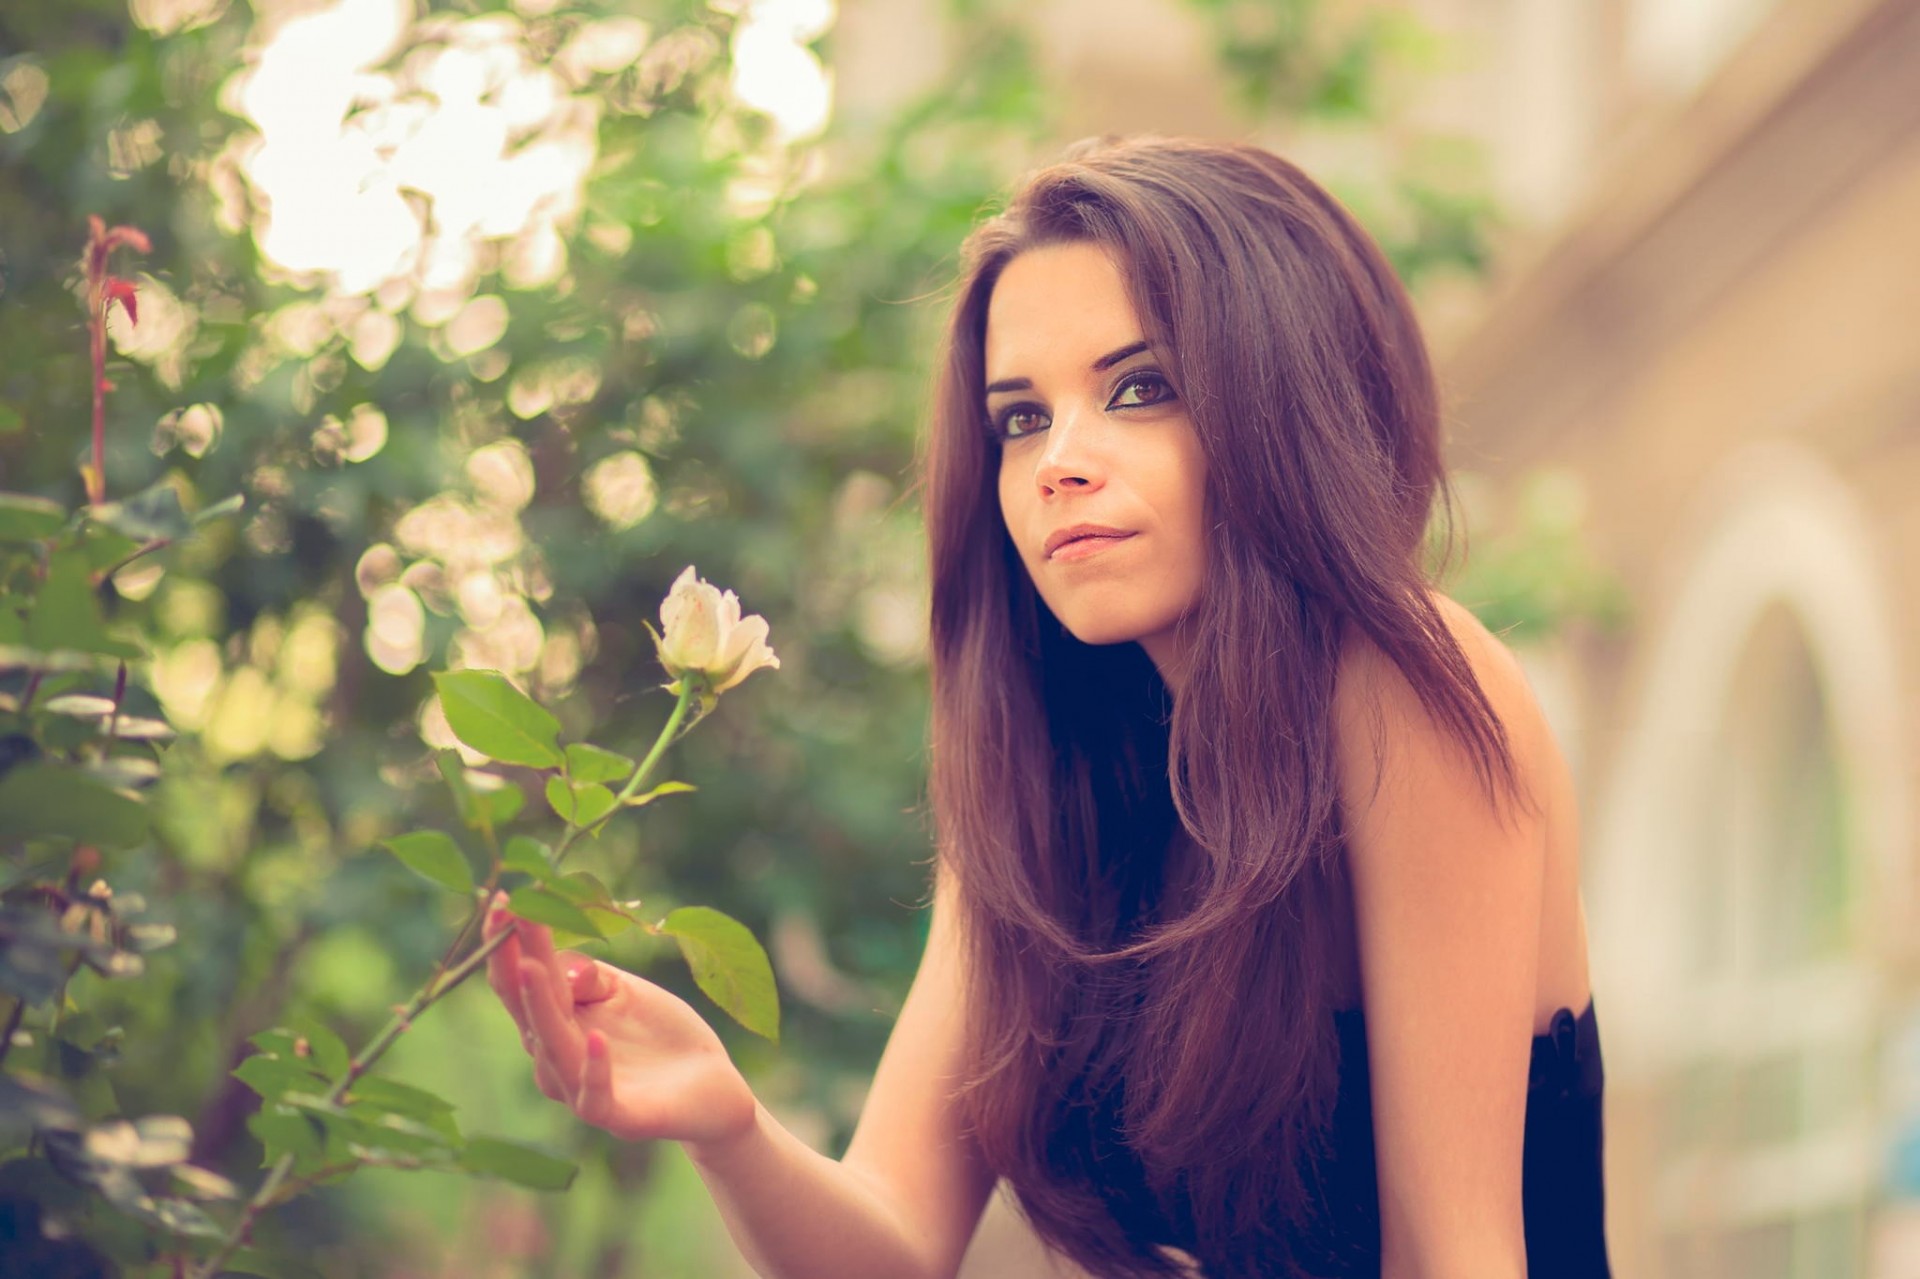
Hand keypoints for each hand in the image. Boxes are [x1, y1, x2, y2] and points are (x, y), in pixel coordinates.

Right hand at [483, 892, 758, 1148]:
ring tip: (532, 967)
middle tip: (506, 914)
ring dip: (541, 1007)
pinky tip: (596, 1036)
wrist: (712, 1086)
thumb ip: (588, 976)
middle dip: (512, 960)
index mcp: (554, 1023)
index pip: (519, 979)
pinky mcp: (617, 1116)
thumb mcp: (623, 990)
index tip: (504, 897)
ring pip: (552, 1048)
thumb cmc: (659, 1033)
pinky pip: (594, 1094)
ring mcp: (581, 1090)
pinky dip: (594, 1067)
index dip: (508, 941)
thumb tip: (559, 969)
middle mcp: (555, 1058)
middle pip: (525, 1009)